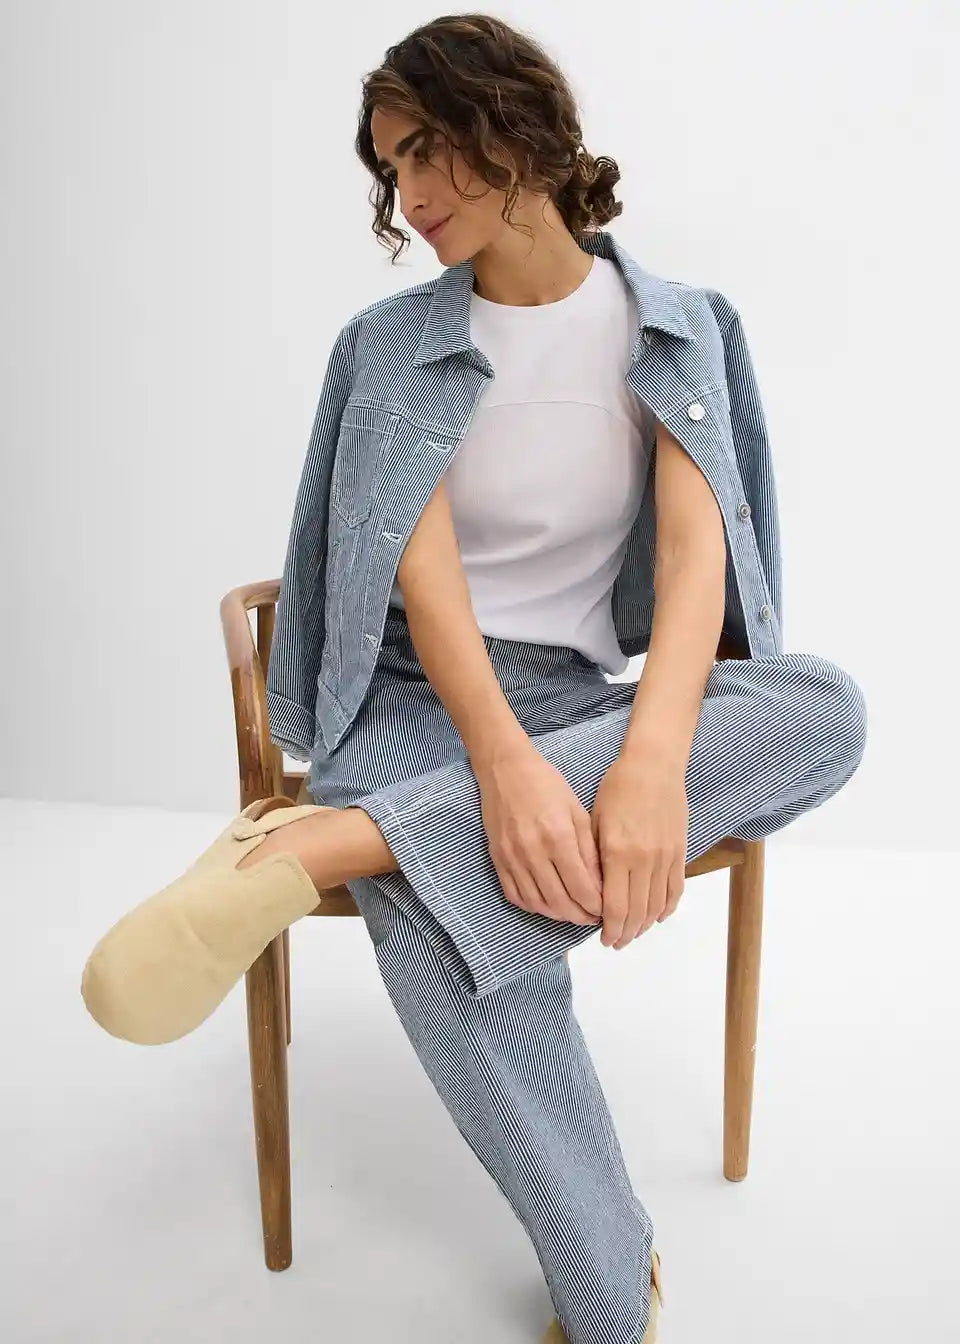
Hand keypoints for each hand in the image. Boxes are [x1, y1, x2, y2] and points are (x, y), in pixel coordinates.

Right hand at [473, 742, 604, 925]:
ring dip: (559, 915)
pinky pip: (516, 895)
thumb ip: (589, 850)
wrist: (505, 770)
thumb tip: (602, 884)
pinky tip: (548, 903)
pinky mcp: (498, 859)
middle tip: (593, 917)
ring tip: (574, 913)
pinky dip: (534, 906)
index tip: (607, 910)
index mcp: (558, 837)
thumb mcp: (577, 812)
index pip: (582, 888)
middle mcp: (533, 852)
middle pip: (561, 902)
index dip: (596, 906)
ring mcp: (512, 858)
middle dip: (580, 916)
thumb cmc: (546, 785)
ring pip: (538, 904)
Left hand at [591, 755, 688, 948]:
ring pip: (657, 905)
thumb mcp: (594, 821)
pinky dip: (666, 908)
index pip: (615, 907)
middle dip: (625, 933)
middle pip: (637, 913)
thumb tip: (591, 893)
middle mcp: (644, 860)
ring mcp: (665, 857)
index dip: (609, 928)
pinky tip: (656, 916)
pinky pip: (675, 889)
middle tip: (615, 942)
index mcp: (618, 853)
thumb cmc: (618, 788)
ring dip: (644, 925)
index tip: (602, 938)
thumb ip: (594, 859)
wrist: (653, 765)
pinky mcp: (679, 851)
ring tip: (632, 934)